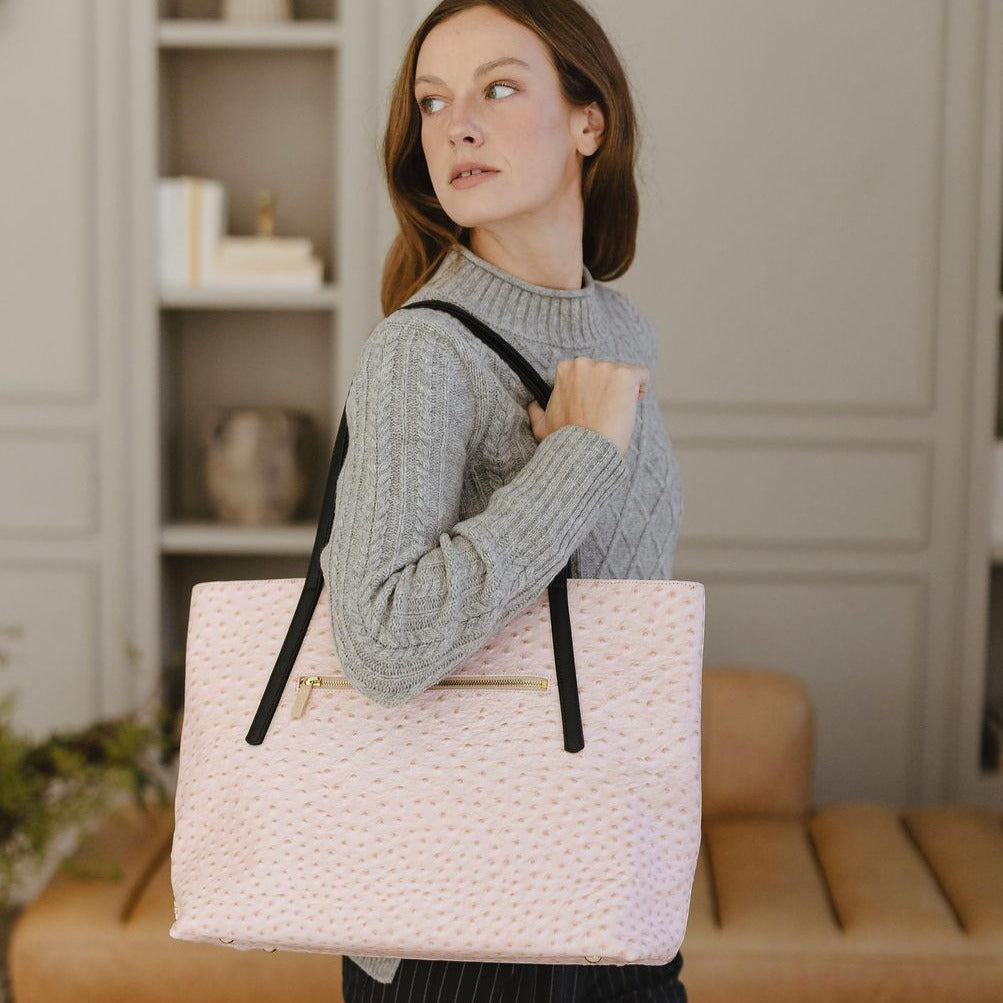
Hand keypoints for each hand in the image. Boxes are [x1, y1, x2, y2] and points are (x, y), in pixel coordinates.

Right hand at [526, 357, 648, 455]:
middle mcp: (584, 363)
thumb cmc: (565, 442)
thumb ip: (537, 412)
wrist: (585, 452)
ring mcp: (605, 368)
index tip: (593, 409)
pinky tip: (632, 406)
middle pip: (606, 371)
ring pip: (624, 374)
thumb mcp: (542, 427)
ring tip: (616, 415)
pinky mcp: (625, 375)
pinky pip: (642, 375)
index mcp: (564, 369)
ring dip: (624, 392)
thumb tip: (533, 406)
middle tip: (605, 415)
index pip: (588, 372)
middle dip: (608, 390)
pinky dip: (641, 389)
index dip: (593, 391)